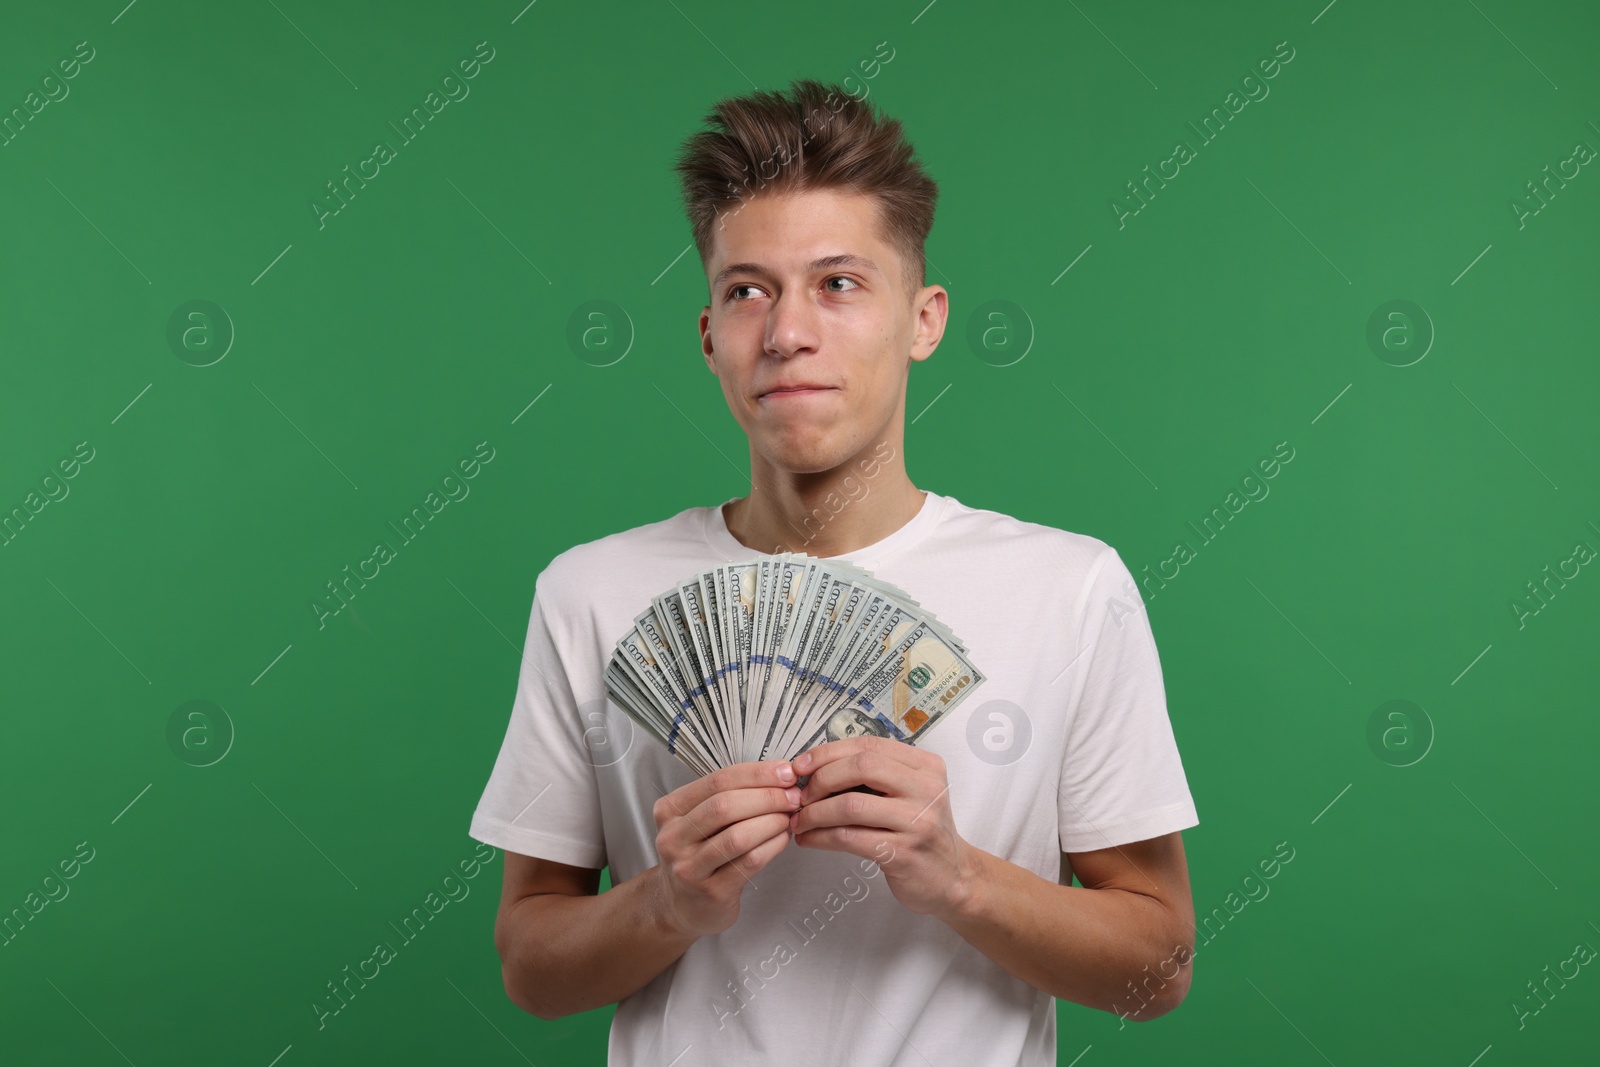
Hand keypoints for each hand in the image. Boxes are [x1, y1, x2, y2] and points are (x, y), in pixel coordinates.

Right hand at [651, 760, 801, 937]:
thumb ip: (729, 797)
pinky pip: (749, 862)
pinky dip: (772, 846)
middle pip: (725, 806)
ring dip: (772, 822)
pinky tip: (783, 838)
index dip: (756, 774)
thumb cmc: (698, 856)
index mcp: (669, 810)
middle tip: (793, 795)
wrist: (682, 906)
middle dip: (767, 797)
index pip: (717, 781)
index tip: (785, 772)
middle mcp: (672, 837)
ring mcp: (689, 867)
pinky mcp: (710, 891)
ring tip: (789, 817)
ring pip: (738, 836)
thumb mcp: (698, 821)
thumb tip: (778, 776)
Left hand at [789, 735, 978, 918]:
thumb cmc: (921, 832)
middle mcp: (926, 788)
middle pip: (861, 766)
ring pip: (851, 804)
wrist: (952, 877)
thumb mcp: (911, 792)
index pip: (869, 745)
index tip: (803, 765)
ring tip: (800, 821)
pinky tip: (810, 839)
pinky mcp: (903, 852)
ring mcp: (916, 821)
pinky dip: (821, 837)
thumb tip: (819, 767)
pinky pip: (849, 838)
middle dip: (821, 778)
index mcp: (925, 766)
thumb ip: (878, 776)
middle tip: (802, 796)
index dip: (829, 752)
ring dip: (815, 812)